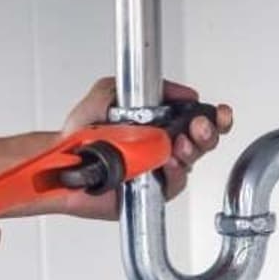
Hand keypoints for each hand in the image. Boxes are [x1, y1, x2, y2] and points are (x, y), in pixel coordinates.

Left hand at [59, 77, 233, 219]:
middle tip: (199, 128)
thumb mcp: (108, 93)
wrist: (60, 161)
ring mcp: (158, 170)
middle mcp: (162, 147)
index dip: (212, 117)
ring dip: (190, 152)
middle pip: (201, 142)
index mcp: (159, 123)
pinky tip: (168, 164)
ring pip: (190, 163)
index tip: (218, 113)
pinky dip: (173, 174)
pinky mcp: (150, 191)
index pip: (195, 119)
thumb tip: (179, 92)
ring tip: (181, 144)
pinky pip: (172, 185)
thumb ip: (141, 87)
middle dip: (206, 133)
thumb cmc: (81, 133)